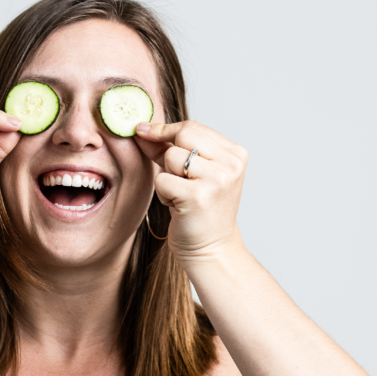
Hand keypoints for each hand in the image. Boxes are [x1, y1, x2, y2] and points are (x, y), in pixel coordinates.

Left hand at [134, 120, 247, 265]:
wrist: (211, 249)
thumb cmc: (200, 211)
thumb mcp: (190, 174)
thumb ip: (167, 148)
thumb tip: (141, 128)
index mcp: (235, 153)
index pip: (193, 127)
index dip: (165, 129)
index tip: (143, 130)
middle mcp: (231, 164)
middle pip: (183, 135)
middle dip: (169, 153)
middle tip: (175, 177)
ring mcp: (217, 179)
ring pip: (171, 157)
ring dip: (167, 177)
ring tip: (181, 195)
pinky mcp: (198, 196)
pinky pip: (163, 180)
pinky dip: (163, 194)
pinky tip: (178, 206)